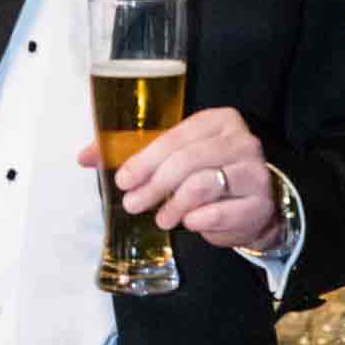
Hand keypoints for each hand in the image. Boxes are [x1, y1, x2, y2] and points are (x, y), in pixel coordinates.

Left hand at [78, 106, 281, 250]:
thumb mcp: (175, 159)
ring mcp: (254, 171)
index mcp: (217, 120)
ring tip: (160, 218)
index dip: (144, 160)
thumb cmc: (208, 176)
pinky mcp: (260, 202)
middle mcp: (240, 140)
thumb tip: (83, 157)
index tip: (122, 181)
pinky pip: (221, 212)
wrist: (254, 206)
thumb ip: (134, 155)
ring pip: (203, 185)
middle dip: (153, 185)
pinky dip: (199, 220)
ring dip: (173, 205)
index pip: (175, 136)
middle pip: (187, 161)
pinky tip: (189, 223)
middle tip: (133, 204)